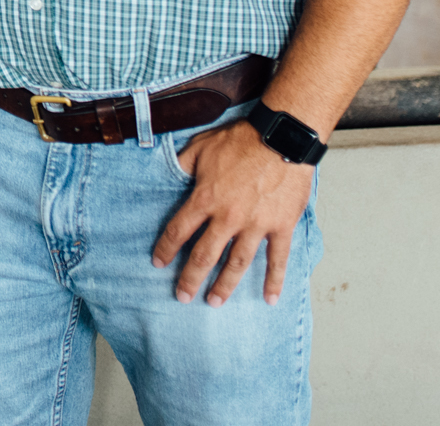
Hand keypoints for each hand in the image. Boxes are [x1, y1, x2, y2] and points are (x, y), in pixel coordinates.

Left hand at [153, 119, 313, 305]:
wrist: (281, 137)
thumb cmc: (241, 140)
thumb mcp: (201, 147)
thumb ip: (182, 164)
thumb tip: (168, 174)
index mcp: (206, 199)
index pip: (179, 230)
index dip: (166, 248)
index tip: (158, 263)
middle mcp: (228, 217)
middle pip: (205, 255)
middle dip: (191, 278)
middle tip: (183, 297)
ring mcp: (256, 225)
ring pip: (237, 263)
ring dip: (225, 285)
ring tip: (215, 302)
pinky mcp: (281, 226)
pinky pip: (278, 258)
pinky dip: (274, 280)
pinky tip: (269, 298)